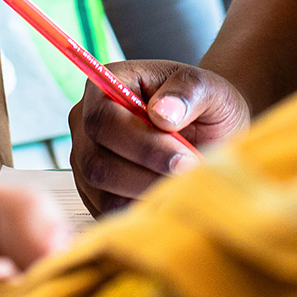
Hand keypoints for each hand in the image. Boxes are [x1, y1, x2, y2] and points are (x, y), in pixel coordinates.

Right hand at [70, 61, 250, 214]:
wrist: (210, 129)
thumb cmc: (204, 104)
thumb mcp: (208, 87)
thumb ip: (187, 91)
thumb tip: (161, 113)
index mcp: (107, 84)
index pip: (103, 119)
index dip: (142, 144)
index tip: (184, 157)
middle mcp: (86, 122)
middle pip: (96, 162)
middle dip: (147, 174)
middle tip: (189, 175)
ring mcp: (86, 159)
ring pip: (102, 192)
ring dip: (147, 193)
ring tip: (183, 183)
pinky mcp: (94, 192)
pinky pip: (108, 212)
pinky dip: (141, 209)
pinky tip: (169, 194)